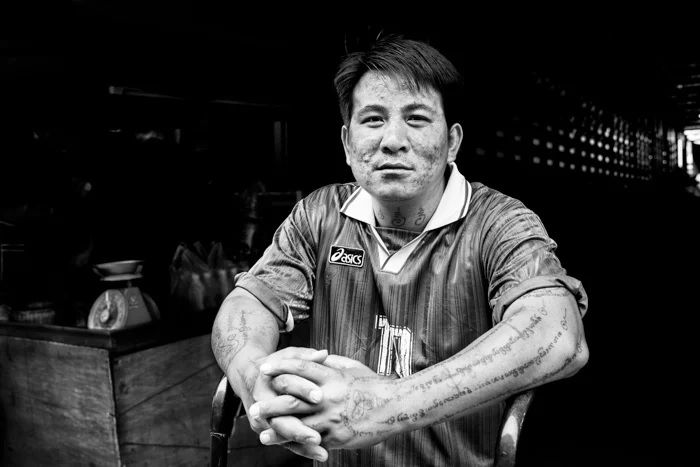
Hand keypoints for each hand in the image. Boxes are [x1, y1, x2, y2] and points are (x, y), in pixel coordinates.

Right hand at [246, 347, 329, 460]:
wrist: (248, 377)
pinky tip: (320, 454)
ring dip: (302, 445)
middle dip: (299, 429)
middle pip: (281, 418)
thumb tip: (324, 353)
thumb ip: (305, 357)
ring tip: (322, 452)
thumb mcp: (287, 356)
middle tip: (318, 437)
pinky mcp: (267, 430)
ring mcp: (263, 420)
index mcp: (267, 381)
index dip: (303, 389)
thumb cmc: (274, 365)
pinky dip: (301, 449)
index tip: (320, 396)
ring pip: (282, 435)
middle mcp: (262, 403)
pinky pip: (285, 442)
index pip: (286, 385)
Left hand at [251, 355, 393, 450]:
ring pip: (299, 426)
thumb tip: (315, 357)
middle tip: (254, 408)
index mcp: (331, 376)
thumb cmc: (373, 384)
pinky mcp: (338, 437)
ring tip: (264, 435)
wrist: (395, 407)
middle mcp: (328, 397)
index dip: (280, 367)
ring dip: (279, 432)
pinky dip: (301, 445)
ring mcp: (332, 419)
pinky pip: (316, 442)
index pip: (300, 368)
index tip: (263, 368)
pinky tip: (290, 449)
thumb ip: (331, 363)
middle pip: (292, 400)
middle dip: (271, 405)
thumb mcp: (352, 368)